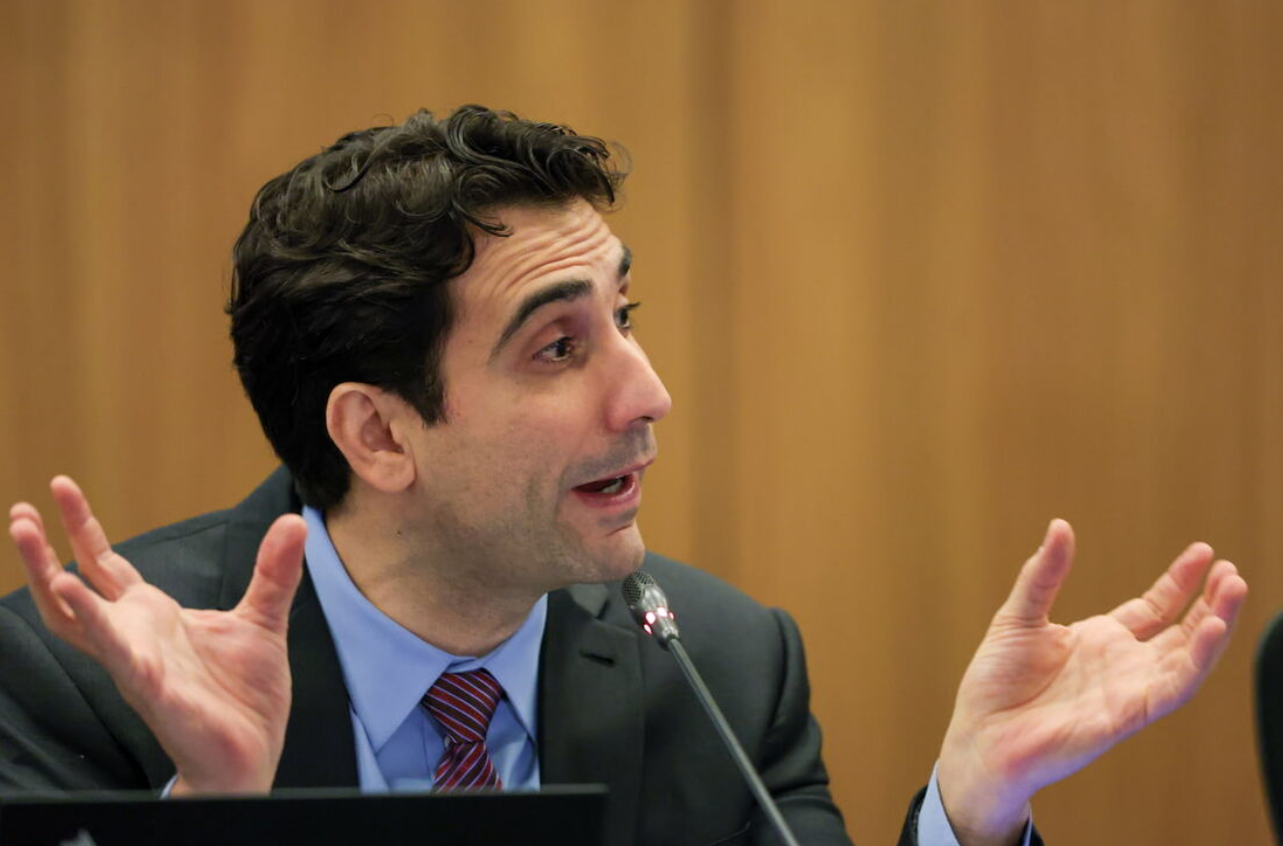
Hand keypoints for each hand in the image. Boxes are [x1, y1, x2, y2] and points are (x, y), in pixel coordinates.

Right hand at [7, 476, 306, 794]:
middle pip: (73, 588)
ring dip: (50, 583)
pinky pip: (117, 654)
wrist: (251, 754)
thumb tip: (295, 522)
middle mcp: (133, 638)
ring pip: (76, 622)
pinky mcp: (154, 689)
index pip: (104, 564)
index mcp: (152, 617)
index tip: (60, 488)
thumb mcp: (264, 619)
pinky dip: (96, 623)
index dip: (81, 528)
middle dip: (43, 552)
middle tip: (21, 512)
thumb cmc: (243, 694)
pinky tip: (74, 592)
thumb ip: (274, 572)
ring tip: (30, 542)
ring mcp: (137, 663)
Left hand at [936, 519, 1246, 845]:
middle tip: (1231, 571)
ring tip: (1233, 589)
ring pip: (1188, 657)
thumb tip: (1060, 526)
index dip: (1179, 582)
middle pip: (1181, 631)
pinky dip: (1196, 661)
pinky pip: (1171, 688)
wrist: (980, 735)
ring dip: (1214, 625)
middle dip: (1210, 602)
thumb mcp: (1019, 615)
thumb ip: (1043, 574)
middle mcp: (1121, 665)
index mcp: (1100, 640)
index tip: (1203, 552)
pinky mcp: (1126, 716)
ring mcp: (1127, 690)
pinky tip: (1212, 630)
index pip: (1155, 608)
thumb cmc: (996, 682)